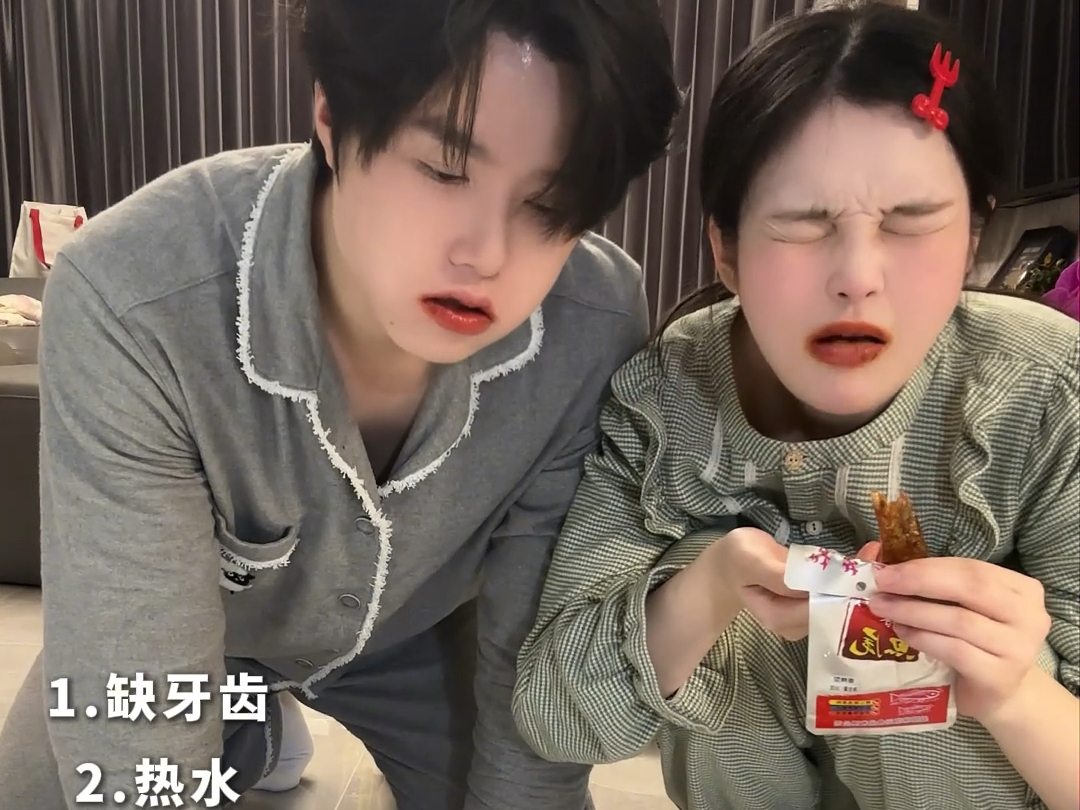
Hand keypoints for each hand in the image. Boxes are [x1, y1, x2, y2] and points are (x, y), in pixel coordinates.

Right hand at [715, 528, 877, 640]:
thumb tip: (817, 583)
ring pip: (838, 600)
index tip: (865, 568)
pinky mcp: (811, 603)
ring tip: (876, 552)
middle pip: (834, 607)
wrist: (726, 565)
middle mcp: (796, 623)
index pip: (819, 608)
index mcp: (779, 617)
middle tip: (878, 555)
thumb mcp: (751, 561)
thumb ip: (780, 575)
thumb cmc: (735, 560)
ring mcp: (805, 614)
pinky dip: (849, 574)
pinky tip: (865, 555)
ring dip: (857, 578)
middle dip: (857, 584)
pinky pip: (834, 591)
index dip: (843, 590)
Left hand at [869, 557, 1051, 722]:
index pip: (971, 568)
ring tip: (884, 609)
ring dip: (914, 612)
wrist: (997, 694)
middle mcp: (1030, 616)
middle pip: (971, 588)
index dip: (926, 567)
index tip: (887, 570)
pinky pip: (955, 650)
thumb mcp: (955, 604)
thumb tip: (873, 550)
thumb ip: (924, 576)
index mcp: (1022, 589)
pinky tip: (902, 634)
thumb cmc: (973, 640)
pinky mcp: (1001, 677)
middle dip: (919, 583)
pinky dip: (923, 639)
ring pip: (960, 621)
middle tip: (882, 586)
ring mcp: (1019, 649)